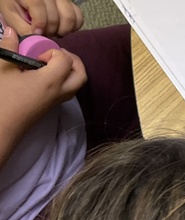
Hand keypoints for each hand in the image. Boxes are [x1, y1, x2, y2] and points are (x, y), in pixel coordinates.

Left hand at [0, 0, 82, 36]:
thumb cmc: (15, 4)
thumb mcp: (10, 13)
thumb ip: (21, 26)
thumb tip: (36, 39)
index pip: (38, 6)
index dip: (39, 23)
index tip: (37, 32)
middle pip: (56, 17)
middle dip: (50, 31)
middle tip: (43, 33)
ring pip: (70, 17)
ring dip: (63, 30)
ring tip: (53, 31)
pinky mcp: (71, 3)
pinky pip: (79, 17)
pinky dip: (73, 27)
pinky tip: (62, 27)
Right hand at [0, 23, 85, 163]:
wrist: (2, 126)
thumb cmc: (3, 97)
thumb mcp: (3, 69)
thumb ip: (9, 47)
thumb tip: (11, 31)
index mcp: (51, 81)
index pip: (66, 60)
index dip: (53, 52)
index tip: (37, 54)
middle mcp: (60, 92)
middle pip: (81, 74)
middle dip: (73, 60)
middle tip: (55, 54)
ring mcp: (58, 101)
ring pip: (77, 84)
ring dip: (70, 70)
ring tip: (49, 63)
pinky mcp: (52, 107)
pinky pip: (68, 91)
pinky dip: (64, 80)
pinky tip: (44, 75)